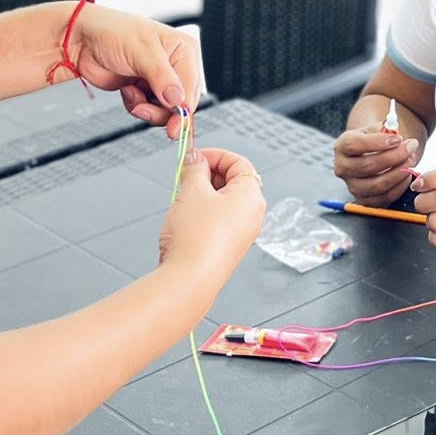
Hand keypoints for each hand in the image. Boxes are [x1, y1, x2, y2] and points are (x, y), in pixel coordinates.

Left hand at [66, 6, 202, 137]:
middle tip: (141, 109)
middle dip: (161, 110)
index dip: (184, 110)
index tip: (175, 127)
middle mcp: (176, 65)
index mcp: (184, 50)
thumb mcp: (141, 51)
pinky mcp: (145, 89)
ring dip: (146, 108)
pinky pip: (149, 110)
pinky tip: (127, 90)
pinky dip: (136, 105)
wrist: (83, 40)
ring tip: (131, 94)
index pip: (191, 88)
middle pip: (181, 103)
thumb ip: (162, 77)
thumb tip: (179, 100)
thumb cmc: (112, 32)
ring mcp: (160, 79)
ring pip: (165, 110)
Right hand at [158, 146, 265, 271]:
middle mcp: (253, 213)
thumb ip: (194, 169)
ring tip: (183, 199)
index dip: (215, 155)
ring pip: (224, 201)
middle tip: (185, 176)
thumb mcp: (192, 190)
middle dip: (207, 174)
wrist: (191, 279)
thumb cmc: (196, 237)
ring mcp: (244, 231)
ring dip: (203, 194)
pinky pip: (220, 219)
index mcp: (251, 195)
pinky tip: (186, 219)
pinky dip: (204, 212)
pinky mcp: (231, 246)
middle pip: (233, 180)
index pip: (239, 162)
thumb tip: (195, 158)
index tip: (194, 157)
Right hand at [332, 127, 418, 207]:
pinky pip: (384, 198)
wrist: (371, 154)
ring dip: (399, 173)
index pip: (354, 145)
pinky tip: (407, 175)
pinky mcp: (364, 200)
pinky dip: (399, 187)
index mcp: (342, 146)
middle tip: (411, 147)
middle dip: (394, 156)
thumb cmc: (375, 139)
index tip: (398, 138)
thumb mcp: (377, 128)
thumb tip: (396, 134)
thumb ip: (386, 128)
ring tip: (411, 160)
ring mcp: (352, 186)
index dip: (377, 142)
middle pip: (367, 165)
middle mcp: (342, 168)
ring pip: (377, 185)